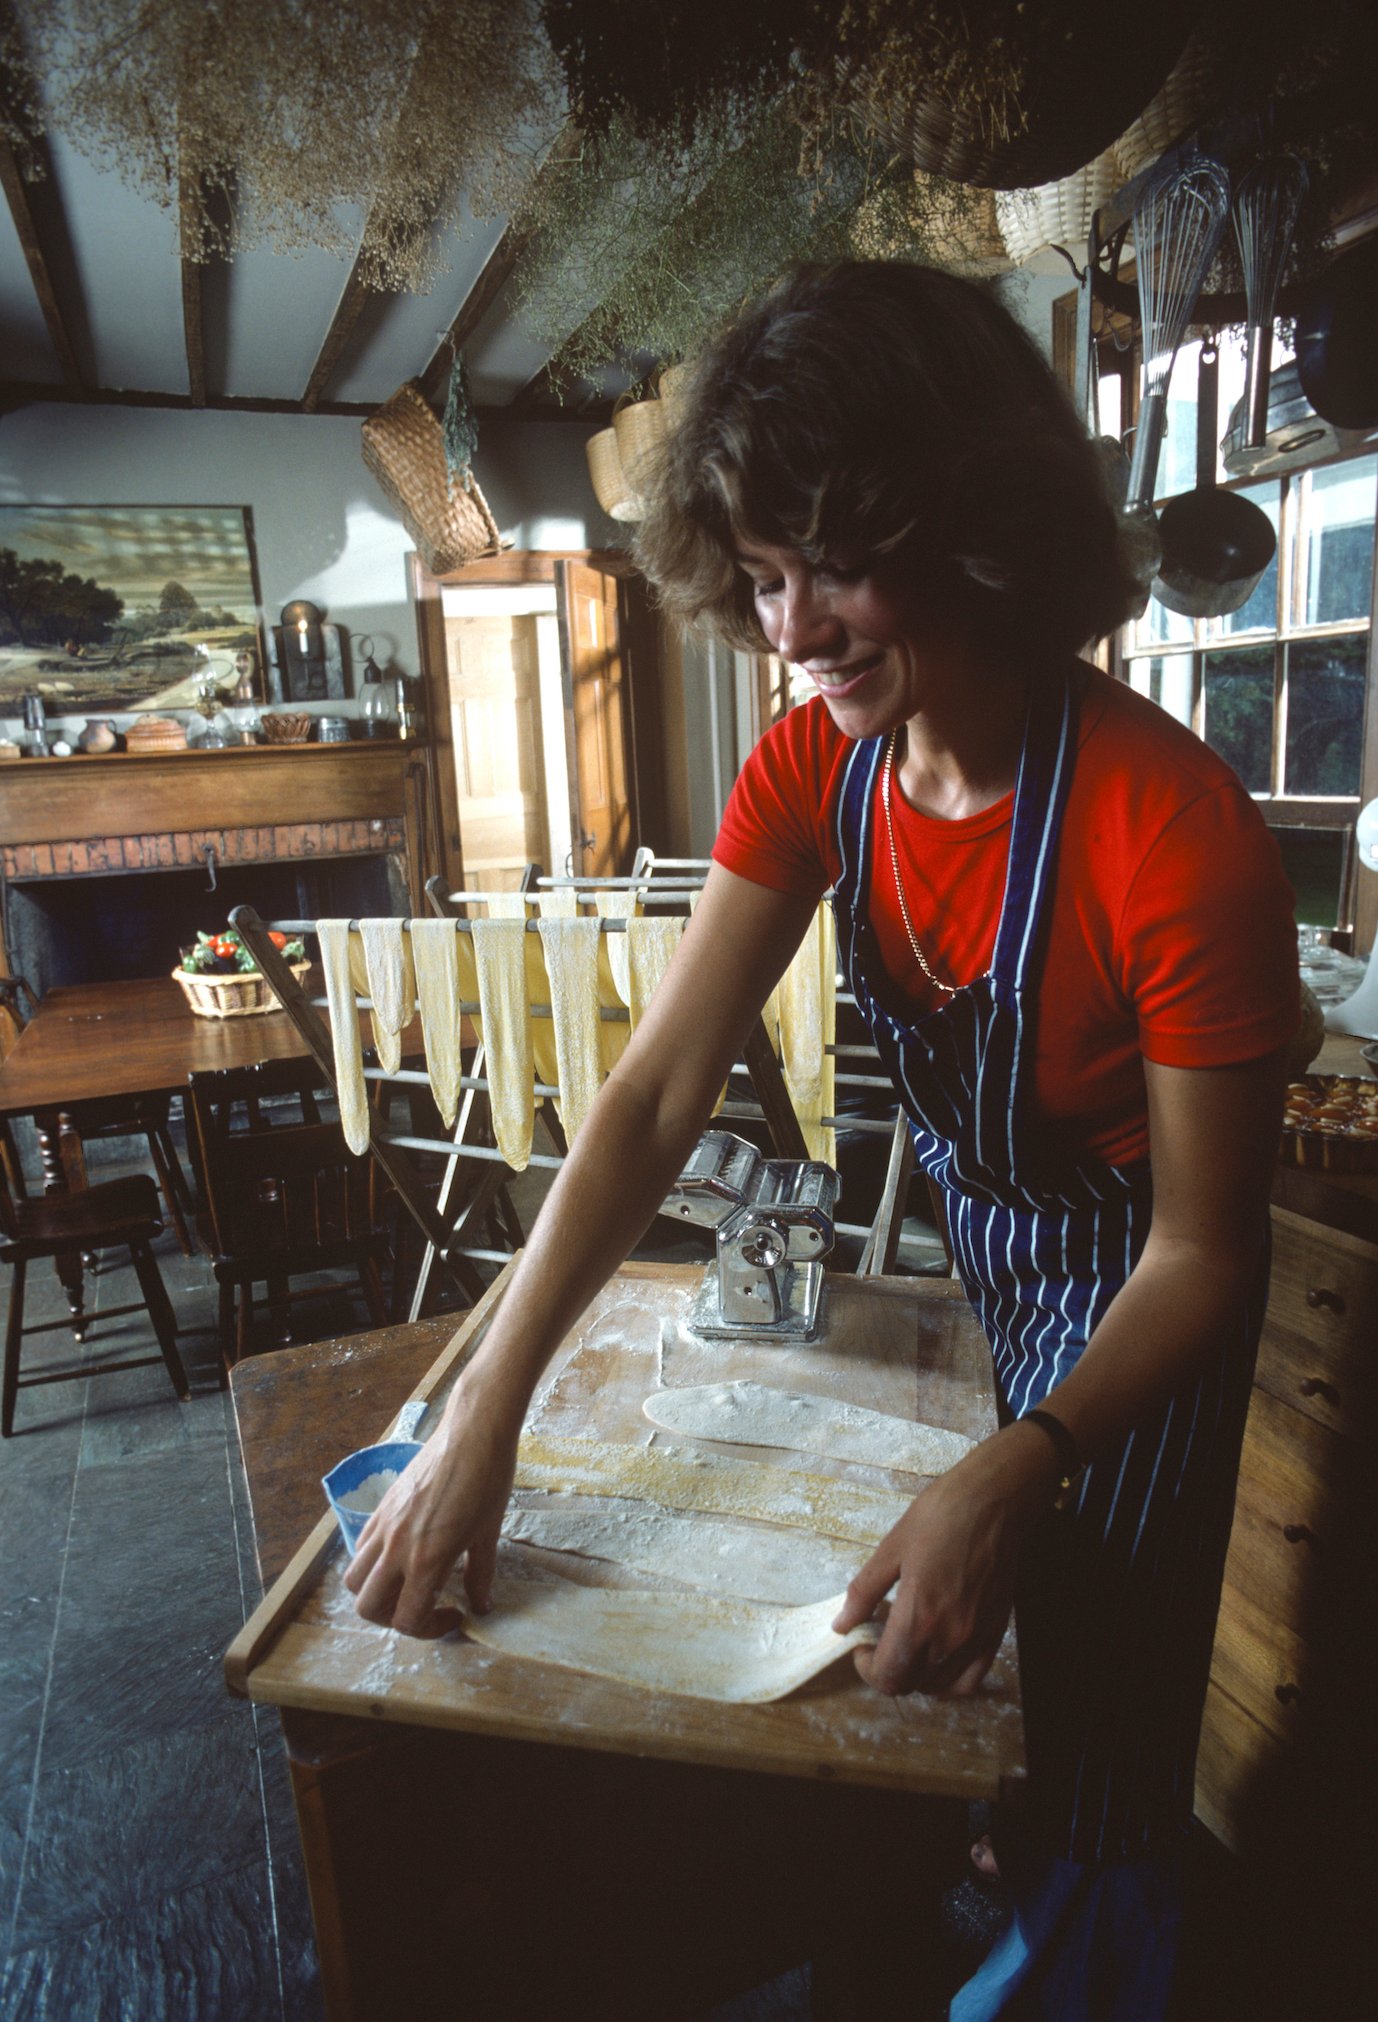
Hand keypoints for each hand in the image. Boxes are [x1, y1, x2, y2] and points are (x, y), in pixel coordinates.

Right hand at [343, 1377, 519, 1637]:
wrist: (473, 1430)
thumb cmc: (488, 1479)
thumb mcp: (489, 1534)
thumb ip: (480, 1575)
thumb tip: (481, 1606)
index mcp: (426, 1560)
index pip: (407, 1619)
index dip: (430, 1630)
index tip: (454, 1614)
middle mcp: (395, 1547)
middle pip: (367, 1608)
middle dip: (393, 1619)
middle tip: (424, 1607)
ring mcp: (383, 1525)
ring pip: (354, 1579)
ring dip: (375, 1593)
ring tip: (406, 1584)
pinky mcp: (380, 1506)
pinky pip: (360, 1547)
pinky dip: (372, 1562)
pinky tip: (402, 1553)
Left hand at [831, 1425, 1058, 1696]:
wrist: (993, 1502)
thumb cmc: (939, 1517)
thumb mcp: (891, 1548)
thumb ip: (864, 1593)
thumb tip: (842, 1624)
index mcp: (919, 1617)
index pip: (888, 1675)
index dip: (866, 1667)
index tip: (860, 1642)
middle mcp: (949, 1638)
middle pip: (910, 1684)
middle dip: (886, 1668)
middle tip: (879, 1636)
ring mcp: (976, 1640)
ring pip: (937, 1685)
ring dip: (914, 1673)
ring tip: (907, 1640)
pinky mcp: (995, 1633)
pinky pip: (969, 1679)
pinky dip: (947, 1678)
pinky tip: (936, 1655)